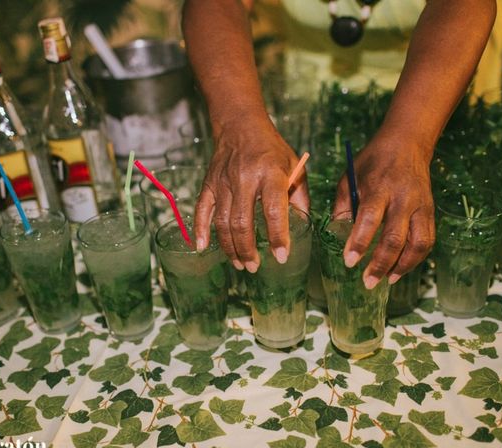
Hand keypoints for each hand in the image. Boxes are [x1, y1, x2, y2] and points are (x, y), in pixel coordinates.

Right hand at [194, 113, 308, 271]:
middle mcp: (245, 178)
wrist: (241, 125)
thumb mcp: (294, 167)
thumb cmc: (272, 149)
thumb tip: (301, 227)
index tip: (281, 256)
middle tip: (254, 267)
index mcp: (271, 173)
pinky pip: (201, 210)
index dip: (277, 236)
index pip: (274, 209)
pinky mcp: (208, 184)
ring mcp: (223, 182)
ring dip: (230, 247)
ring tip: (239, 264)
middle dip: (248, 250)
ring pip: (223, 221)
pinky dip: (201, 230)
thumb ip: (298, 197)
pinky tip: (203, 248)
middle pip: (243, 221)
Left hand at [332, 133, 434, 288]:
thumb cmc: (372, 162)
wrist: (407, 143)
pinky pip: (427, 240)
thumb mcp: (349, 177)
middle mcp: (403, 198)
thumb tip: (335, 235)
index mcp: (378, 187)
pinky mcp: (430, 211)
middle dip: (381, 263)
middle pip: (395, 237)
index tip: (350, 262)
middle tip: (367, 282)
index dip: (360, 242)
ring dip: (403, 266)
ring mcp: (420, 206)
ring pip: (418, 242)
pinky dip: (415, 258)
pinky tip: (400, 269)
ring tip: (387, 280)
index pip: (369, 218)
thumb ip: (343, 206)